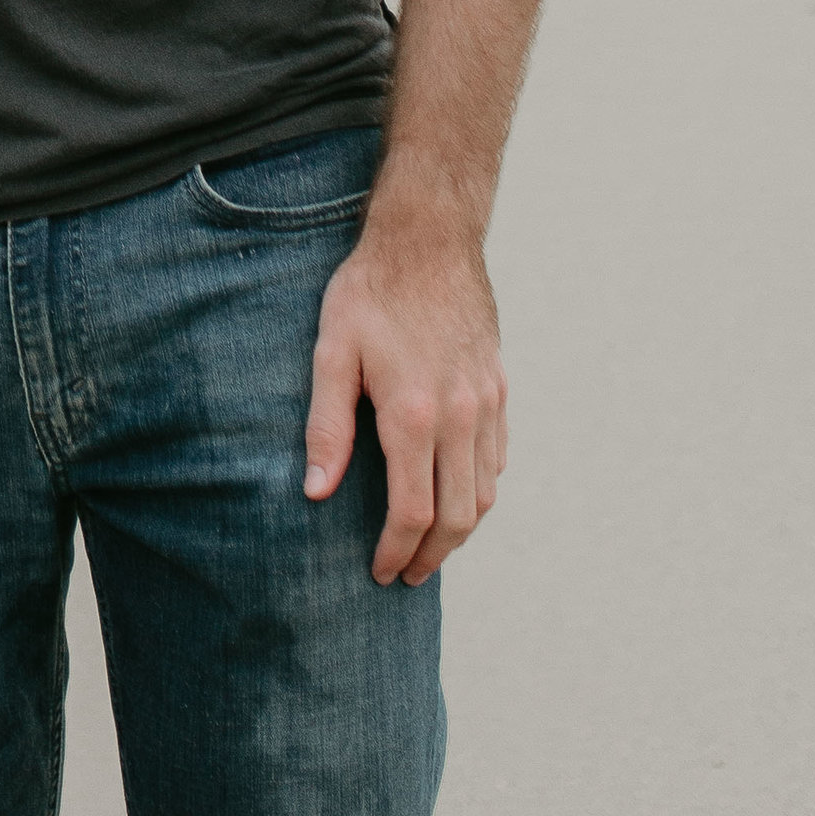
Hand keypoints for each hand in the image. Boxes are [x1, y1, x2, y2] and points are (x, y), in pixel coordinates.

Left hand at [304, 201, 508, 585]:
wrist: (429, 240)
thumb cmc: (370, 292)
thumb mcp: (331, 353)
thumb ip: (326, 426)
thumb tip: (316, 492)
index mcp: (413, 414)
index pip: (413, 511)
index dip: (395, 550)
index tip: (379, 571)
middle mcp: (459, 416)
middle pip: (459, 516)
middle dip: (431, 556)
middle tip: (406, 575)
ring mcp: (486, 403)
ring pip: (485, 491)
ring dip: (460, 530)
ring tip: (430, 547)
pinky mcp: (499, 387)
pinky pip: (497, 457)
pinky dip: (479, 488)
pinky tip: (454, 493)